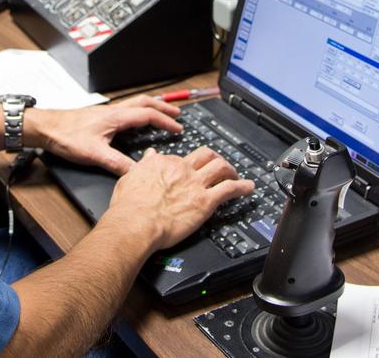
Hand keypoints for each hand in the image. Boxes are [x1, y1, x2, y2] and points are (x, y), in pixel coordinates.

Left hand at [28, 95, 183, 175]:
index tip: (178, 128)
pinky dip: (139, 111)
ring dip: (152, 107)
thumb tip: (136, 172)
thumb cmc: (66, 136)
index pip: (148, 115)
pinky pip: (126, 109)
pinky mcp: (100, 116)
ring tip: (162, 113)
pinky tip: (135, 121)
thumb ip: (117, 163)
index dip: (166, 121)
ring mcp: (107, 112)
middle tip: (177, 113)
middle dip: (163, 107)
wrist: (46, 127)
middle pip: (145, 103)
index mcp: (117, 117)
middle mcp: (114, 110)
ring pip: (135, 104)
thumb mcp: (94, 154)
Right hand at [105, 146, 253, 249]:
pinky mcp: (206, 201)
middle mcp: (182, 170)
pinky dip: (243, 187)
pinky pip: (230, 189)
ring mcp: (196, 184)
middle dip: (215, 158)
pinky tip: (249, 188)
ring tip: (236, 175)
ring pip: (221, 167)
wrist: (135, 223)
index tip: (189, 169)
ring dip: (231, 170)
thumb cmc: (129, 207)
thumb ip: (144, 165)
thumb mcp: (130, 177)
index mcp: (164, 163)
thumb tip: (149, 156)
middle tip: (219, 165)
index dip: (187, 164)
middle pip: (206, 155)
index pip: (182, 158)